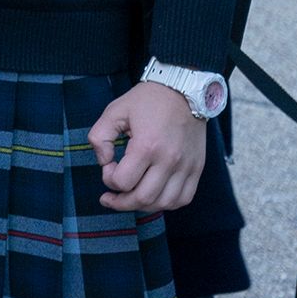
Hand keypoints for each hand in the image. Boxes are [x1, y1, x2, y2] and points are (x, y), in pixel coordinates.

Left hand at [91, 82, 206, 212]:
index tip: (108, 167)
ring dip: (143, 206)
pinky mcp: (197, 169)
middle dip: (121, 203)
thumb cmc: (147, 101)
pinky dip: (166, 203)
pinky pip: (184, 198)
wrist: (184, 91)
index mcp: (147, 146)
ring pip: (165, 203)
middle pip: (144, 198)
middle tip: (109, 198)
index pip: (123, 182)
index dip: (109, 180)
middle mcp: (169, 160)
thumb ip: (100, 137)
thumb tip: (104, 163)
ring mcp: (186, 167)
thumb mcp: (114, 111)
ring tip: (130, 198)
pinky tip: (153, 195)